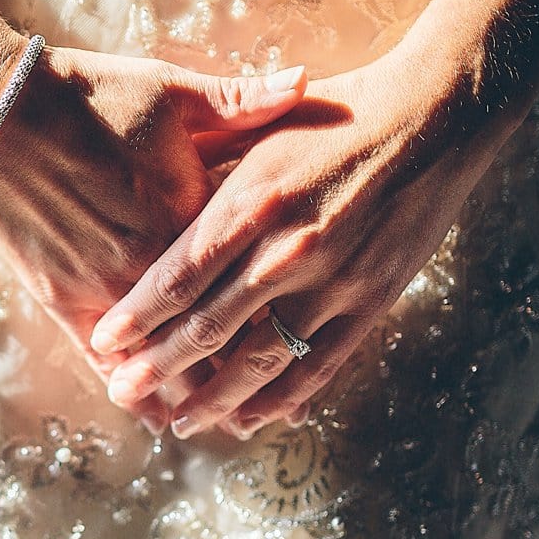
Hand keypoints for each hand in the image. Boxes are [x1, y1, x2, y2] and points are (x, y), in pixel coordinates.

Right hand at [0, 45, 309, 432]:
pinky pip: (104, 359)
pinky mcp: (61, 297)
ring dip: (191, 392)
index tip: (314, 338)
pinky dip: (134, 387)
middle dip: (247, 375)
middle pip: (215, 337)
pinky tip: (158, 416)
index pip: (255, 284)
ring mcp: (105, 287)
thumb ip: (241, 101)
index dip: (287, 318)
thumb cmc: (89, 94)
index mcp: (195, 216)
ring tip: (224, 421)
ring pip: (162, 359)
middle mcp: (154, 264)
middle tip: (275, 406)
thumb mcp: (172, 92)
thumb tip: (303, 82)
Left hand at [90, 53, 515, 438]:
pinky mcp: (370, 303)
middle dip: (157, 369)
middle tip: (124, 393)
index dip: (137, 316)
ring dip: (213, 399)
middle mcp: (284, 249)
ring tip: (181, 422)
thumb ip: (208, 172)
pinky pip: (317, 367)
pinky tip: (251, 418)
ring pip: (257, 362)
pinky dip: (280, 398)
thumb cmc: (337, 117)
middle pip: (206, 328)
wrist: (434, 118)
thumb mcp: (261, 133)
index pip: (178, 276)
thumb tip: (152, 202)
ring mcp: (330, 283)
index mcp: (250, 201)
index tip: (104, 343)